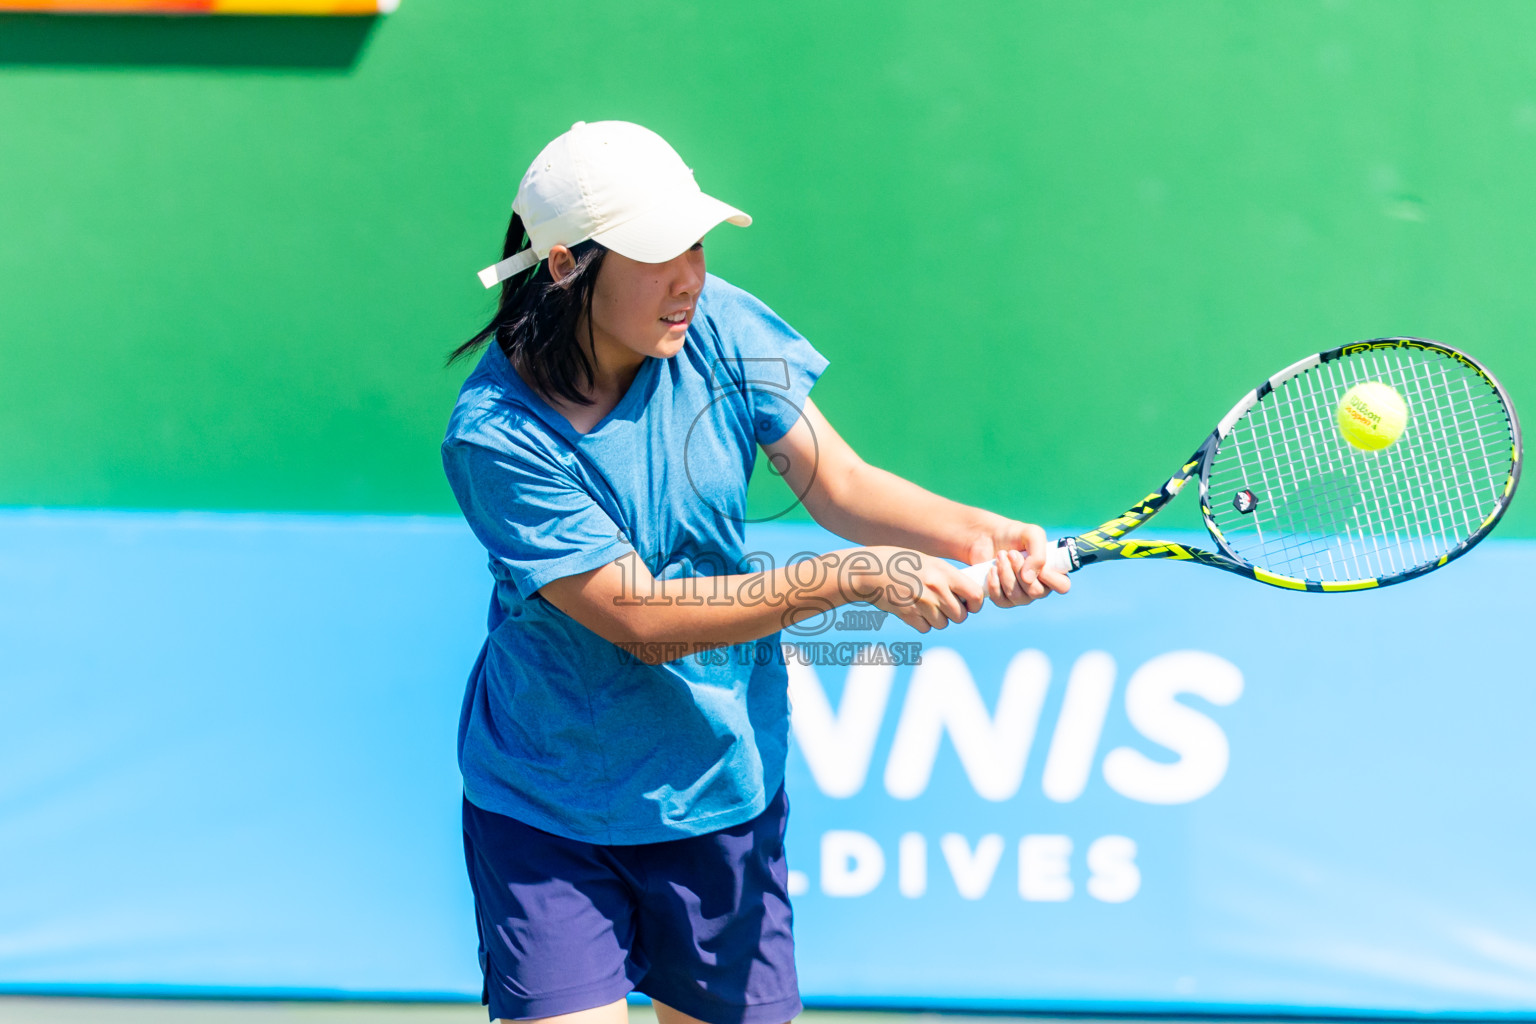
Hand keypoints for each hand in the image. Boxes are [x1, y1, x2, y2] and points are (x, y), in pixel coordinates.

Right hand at [854, 546, 985, 633]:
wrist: (869, 571)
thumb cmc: (901, 563)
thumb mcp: (928, 562)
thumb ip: (948, 577)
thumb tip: (969, 595)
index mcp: (943, 572)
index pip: (975, 595)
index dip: (976, 603)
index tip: (970, 604)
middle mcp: (935, 588)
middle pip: (960, 615)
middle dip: (955, 614)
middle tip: (945, 605)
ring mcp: (921, 603)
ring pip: (943, 624)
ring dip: (937, 619)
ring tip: (925, 604)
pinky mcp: (908, 615)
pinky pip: (926, 628)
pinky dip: (922, 623)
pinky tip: (913, 609)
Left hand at [965, 518, 1071, 607]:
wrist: (987, 537)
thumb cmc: (1014, 535)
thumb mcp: (1032, 534)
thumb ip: (1038, 554)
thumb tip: (1029, 579)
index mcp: (1052, 572)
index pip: (1063, 586)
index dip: (1050, 577)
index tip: (1034, 561)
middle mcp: (1039, 587)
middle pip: (1036, 592)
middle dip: (1020, 570)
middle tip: (1012, 553)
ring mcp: (1022, 596)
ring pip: (1017, 596)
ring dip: (1006, 573)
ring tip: (1000, 556)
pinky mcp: (1003, 599)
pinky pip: (1001, 601)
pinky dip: (994, 584)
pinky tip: (992, 569)